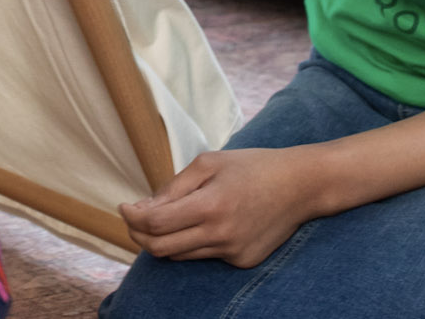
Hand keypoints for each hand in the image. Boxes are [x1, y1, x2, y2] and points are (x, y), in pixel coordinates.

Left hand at [120, 147, 317, 267]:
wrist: (300, 186)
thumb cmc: (252, 166)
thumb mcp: (209, 162)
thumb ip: (174, 187)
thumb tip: (142, 208)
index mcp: (211, 205)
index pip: (156, 223)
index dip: (132, 217)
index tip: (123, 207)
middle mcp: (221, 235)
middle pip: (161, 248)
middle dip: (139, 234)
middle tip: (133, 218)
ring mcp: (233, 252)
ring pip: (181, 255)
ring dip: (163, 240)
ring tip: (161, 219)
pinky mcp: (242, 261)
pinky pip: (204, 256)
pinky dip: (192, 242)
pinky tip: (200, 224)